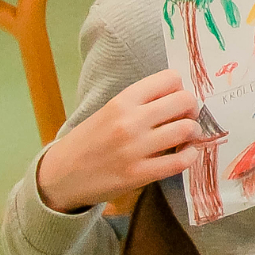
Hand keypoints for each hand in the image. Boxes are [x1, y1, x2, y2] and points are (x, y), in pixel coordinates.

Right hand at [36, 70, 211, 213]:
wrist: (61, 175)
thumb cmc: (88, 141)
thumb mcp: (108, 112)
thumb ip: (139, 104)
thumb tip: (177, 97)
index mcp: (121, 101)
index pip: (169, 79)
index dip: (180, 88)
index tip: (177, 99)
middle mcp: (129, 121)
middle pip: (184, 101)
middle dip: (192, 108)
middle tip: (188, 117)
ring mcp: (135, 148)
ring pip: (186, 130)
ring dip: (194, 132)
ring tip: (187, 137)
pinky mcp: (139, 174)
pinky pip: (180, 162)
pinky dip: (190, 156)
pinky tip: (185, 154)